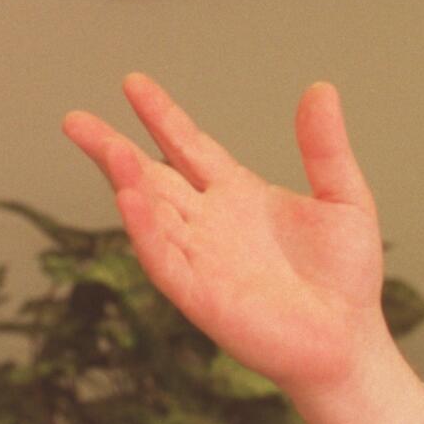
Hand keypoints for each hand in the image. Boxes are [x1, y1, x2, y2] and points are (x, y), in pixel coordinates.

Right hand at [63, 74, 423, 423]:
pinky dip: (145, 230)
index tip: (133, 83)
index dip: (161, 116)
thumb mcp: (344, 198)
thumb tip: (320, 89)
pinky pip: (164, 258)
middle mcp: (210, 223)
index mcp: (239, 195)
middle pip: (152, 177)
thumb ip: (325, 147)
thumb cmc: (346, 276)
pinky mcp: (201, 295)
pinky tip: (131, 200)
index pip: (189, 147)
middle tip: (74, 120)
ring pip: (152, 214)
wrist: (349, 339)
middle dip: (113, 149)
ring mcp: (201, 258)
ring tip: (109, 150)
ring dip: (128, 183)